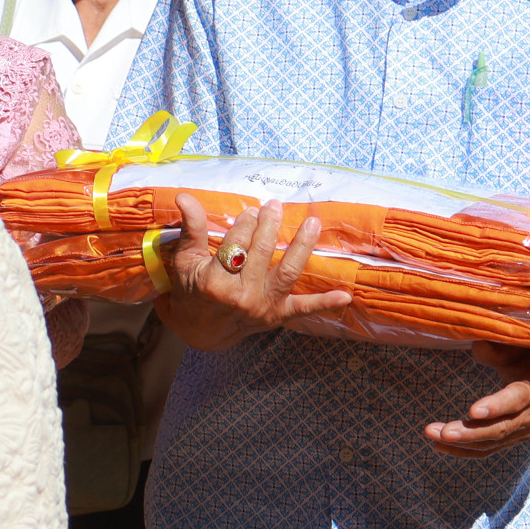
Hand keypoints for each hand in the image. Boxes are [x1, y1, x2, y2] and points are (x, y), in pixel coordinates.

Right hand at [156, 193, 352, 351]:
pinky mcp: (276, 316)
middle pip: (261, 253)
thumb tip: (184, 196)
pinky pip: (303, 309)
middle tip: (274, 206)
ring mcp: (261, 306)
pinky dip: (324, 303)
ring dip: (302, 246)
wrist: (199, 331)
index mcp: (214, 280)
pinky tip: (345, 296)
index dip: (244, 224)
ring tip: (311, 223)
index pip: (235, 244)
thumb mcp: (186, 259)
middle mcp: (240, 294)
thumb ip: (192, 228)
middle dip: (269, 225)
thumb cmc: (191, 290)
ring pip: (286, 271)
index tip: (250, 211)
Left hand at [424, 341, 529, 456]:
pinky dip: (465, 450)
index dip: (496, 406)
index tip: (472, 411)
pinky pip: (489, 449)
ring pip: (492, 442)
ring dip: (461, 443)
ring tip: (431, 435)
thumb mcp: (519, 350)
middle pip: (500, 428)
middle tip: (440, 432)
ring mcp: (523, 430)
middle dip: (469, 433)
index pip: (516, 399)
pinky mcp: (514, 437)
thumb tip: (477, 344)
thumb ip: (499, 350)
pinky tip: (440, 445)